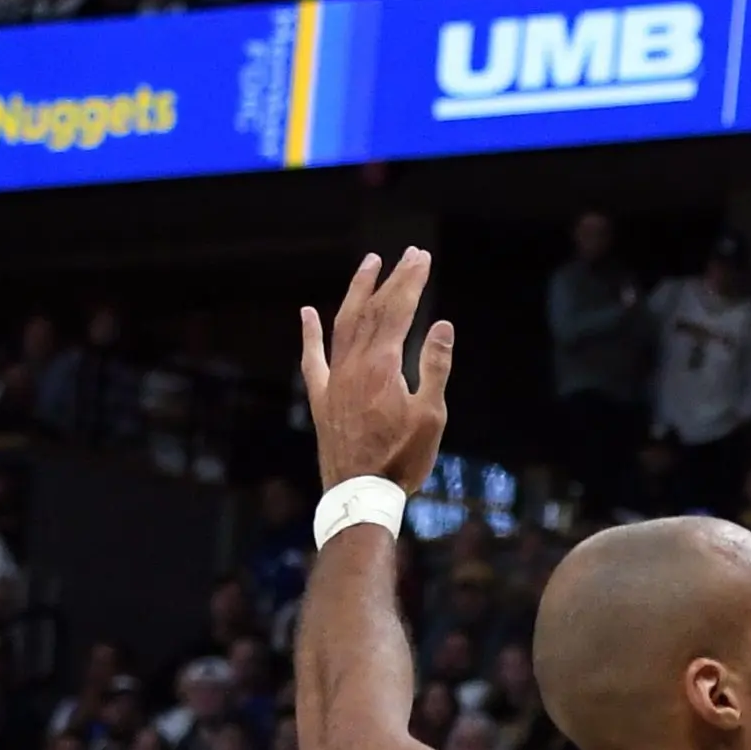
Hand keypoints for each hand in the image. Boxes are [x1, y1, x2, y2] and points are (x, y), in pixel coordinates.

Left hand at [301, 248, 453, 494]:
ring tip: (369, 266)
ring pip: (342, 324)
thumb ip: (434, 367)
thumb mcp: (431, 416)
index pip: (397, 311)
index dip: (410, 281)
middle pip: (372, 310)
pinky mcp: (322, 398)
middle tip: (407, 255)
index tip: (422, 258)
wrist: (360, 494)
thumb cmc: (402, 459)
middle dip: (391, 279)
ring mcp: (334, 380)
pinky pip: (313, 358)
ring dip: (356, 292)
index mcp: (383, 366)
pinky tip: (308, 314)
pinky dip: (311, 334)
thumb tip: (441, 324)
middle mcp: (354, 365)